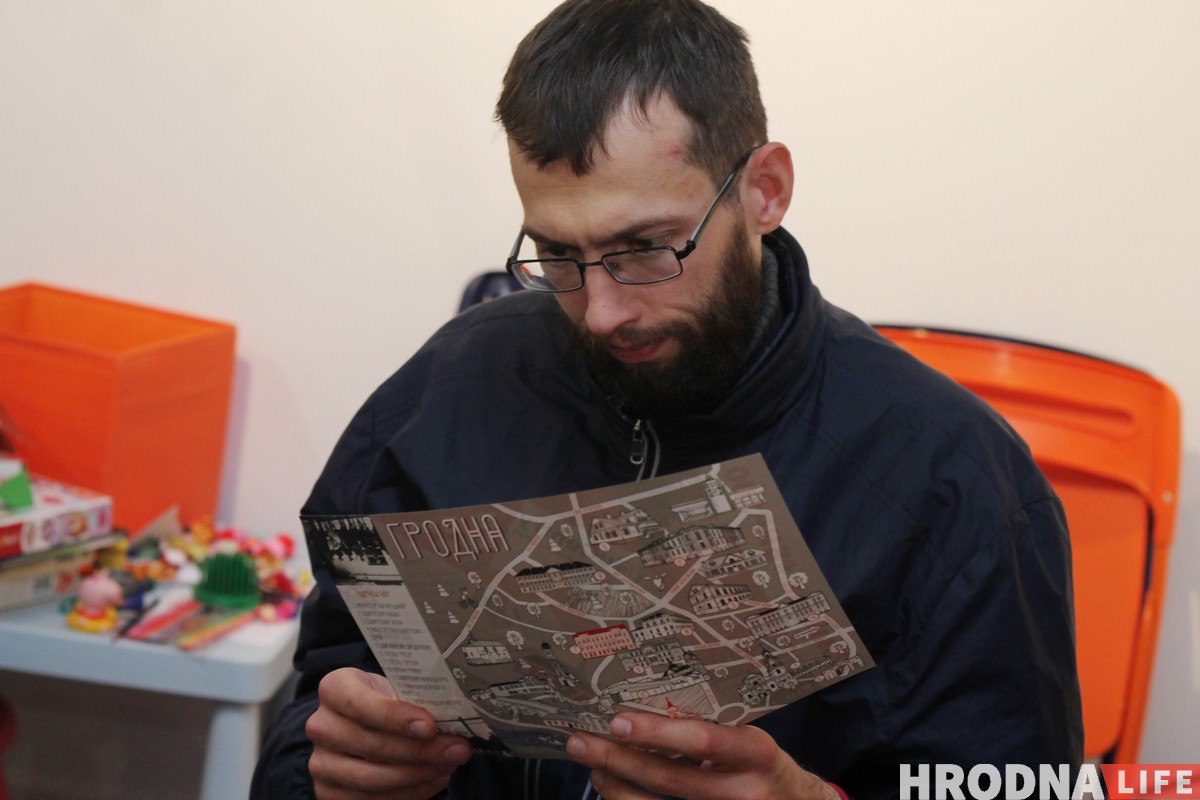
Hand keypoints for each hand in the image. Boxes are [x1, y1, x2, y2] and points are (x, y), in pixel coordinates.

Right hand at [306, 667, 471, 799]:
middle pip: (371, 746)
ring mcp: (320, 763)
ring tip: (449, 765)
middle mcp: (321, 726)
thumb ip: (416, 700)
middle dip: (420, 751)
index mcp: (334, 688)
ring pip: (371, 779)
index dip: (395, 717)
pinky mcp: (329, 793)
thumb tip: (453, 720)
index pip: (360, 703)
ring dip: (418, 775)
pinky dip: (410, 793)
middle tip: (457, 750)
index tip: (430, 726)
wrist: (365, 722)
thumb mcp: (396, 687)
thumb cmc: (387, 700)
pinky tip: (434, 779)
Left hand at [565, 712, 837, 799]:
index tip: (618, 720)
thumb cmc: (767, 767)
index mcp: (756, 753)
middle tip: (581, 741)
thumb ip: (712, 730)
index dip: (658, 733)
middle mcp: (744, 793)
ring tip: (591, 766)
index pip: (704, 741)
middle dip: (618, 759)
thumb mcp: (752, 742)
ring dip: (616, 788)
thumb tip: (645, 709)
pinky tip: (613, 791)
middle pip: (670, 780)